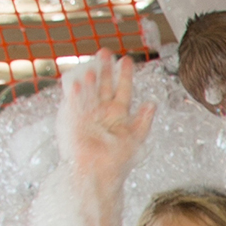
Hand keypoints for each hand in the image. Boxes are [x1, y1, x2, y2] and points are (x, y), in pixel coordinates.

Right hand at [57, 51, 154, 178]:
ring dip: (92, 79)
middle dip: (105, 69)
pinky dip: (76, 94)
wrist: (99, 173)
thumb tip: (151, 104)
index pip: (122, 89)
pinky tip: (78, 83)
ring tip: (95, 66)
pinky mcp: (74, 121)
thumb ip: (143, 121)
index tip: (126, 59)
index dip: (124, 75)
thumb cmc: (118, 160)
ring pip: (90, 91)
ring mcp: (87, 114)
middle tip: (105, 51)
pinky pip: (75, 104)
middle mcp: (102, 112)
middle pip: (104, 85)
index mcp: (118, 114)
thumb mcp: (136, 139)